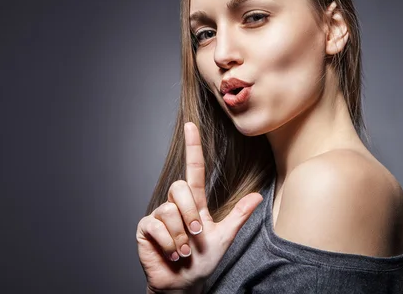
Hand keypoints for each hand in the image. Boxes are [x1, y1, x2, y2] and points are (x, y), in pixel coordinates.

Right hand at [137, 122, 263, 292]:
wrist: (184, 284)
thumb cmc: (203, 261)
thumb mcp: (224, 237)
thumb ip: (238, 216)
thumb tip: (257, 196)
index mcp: (195, 203)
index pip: (193, 170)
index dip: (192, 147)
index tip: (190, 126)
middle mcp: (175, 205)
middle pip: (179, 188)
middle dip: (190, 213)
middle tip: (196, 235)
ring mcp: (159, 216)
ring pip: (169, 211)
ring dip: (181, 236)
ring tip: (183, 250)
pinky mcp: (145, 229)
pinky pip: (156, 225)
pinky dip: (168, 243)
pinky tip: (171, 253)